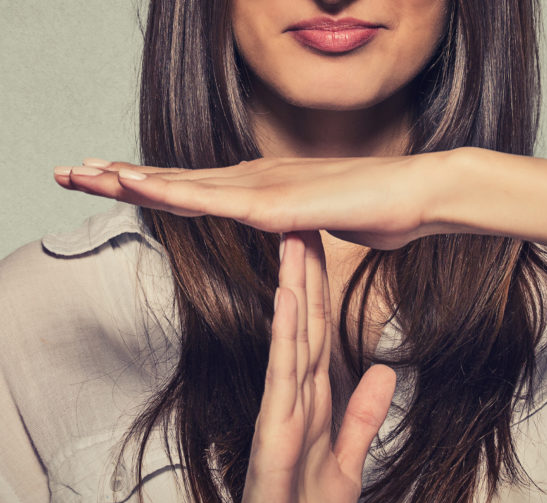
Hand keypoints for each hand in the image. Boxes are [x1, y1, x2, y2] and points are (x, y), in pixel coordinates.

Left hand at [54, 154, 450, 249]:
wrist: (417, 195)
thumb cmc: (379, 209)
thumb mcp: (325, 221)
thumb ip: (298, 224)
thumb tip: (291, 230)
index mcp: (262, 187)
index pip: (194, 189)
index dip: (150, 186)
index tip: (110, 183)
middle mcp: (254, 179)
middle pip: (176, 181)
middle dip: (119, 177)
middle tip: (70, 171)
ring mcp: (263, 189)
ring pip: (183, 185)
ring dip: (127, 178)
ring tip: (80, 172)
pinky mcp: (276, 204)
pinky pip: (213, 199)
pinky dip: (169, 189)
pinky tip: (132, 183)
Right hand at [218, 231, 394, 502]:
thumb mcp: (348, 460)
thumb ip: (363, 415)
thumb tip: (382, 370)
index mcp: (313, 404)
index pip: (317, 334)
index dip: (320, 290)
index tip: (323, 247)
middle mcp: (294, 399)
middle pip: (302, 325)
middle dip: (304, 272)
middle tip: (304, 219)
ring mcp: (280, 414)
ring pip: (290, 340)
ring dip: (292, 289)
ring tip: (292, 240)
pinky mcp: (273, 437)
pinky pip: (282, 378)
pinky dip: (285, 336)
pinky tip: (286, 300)